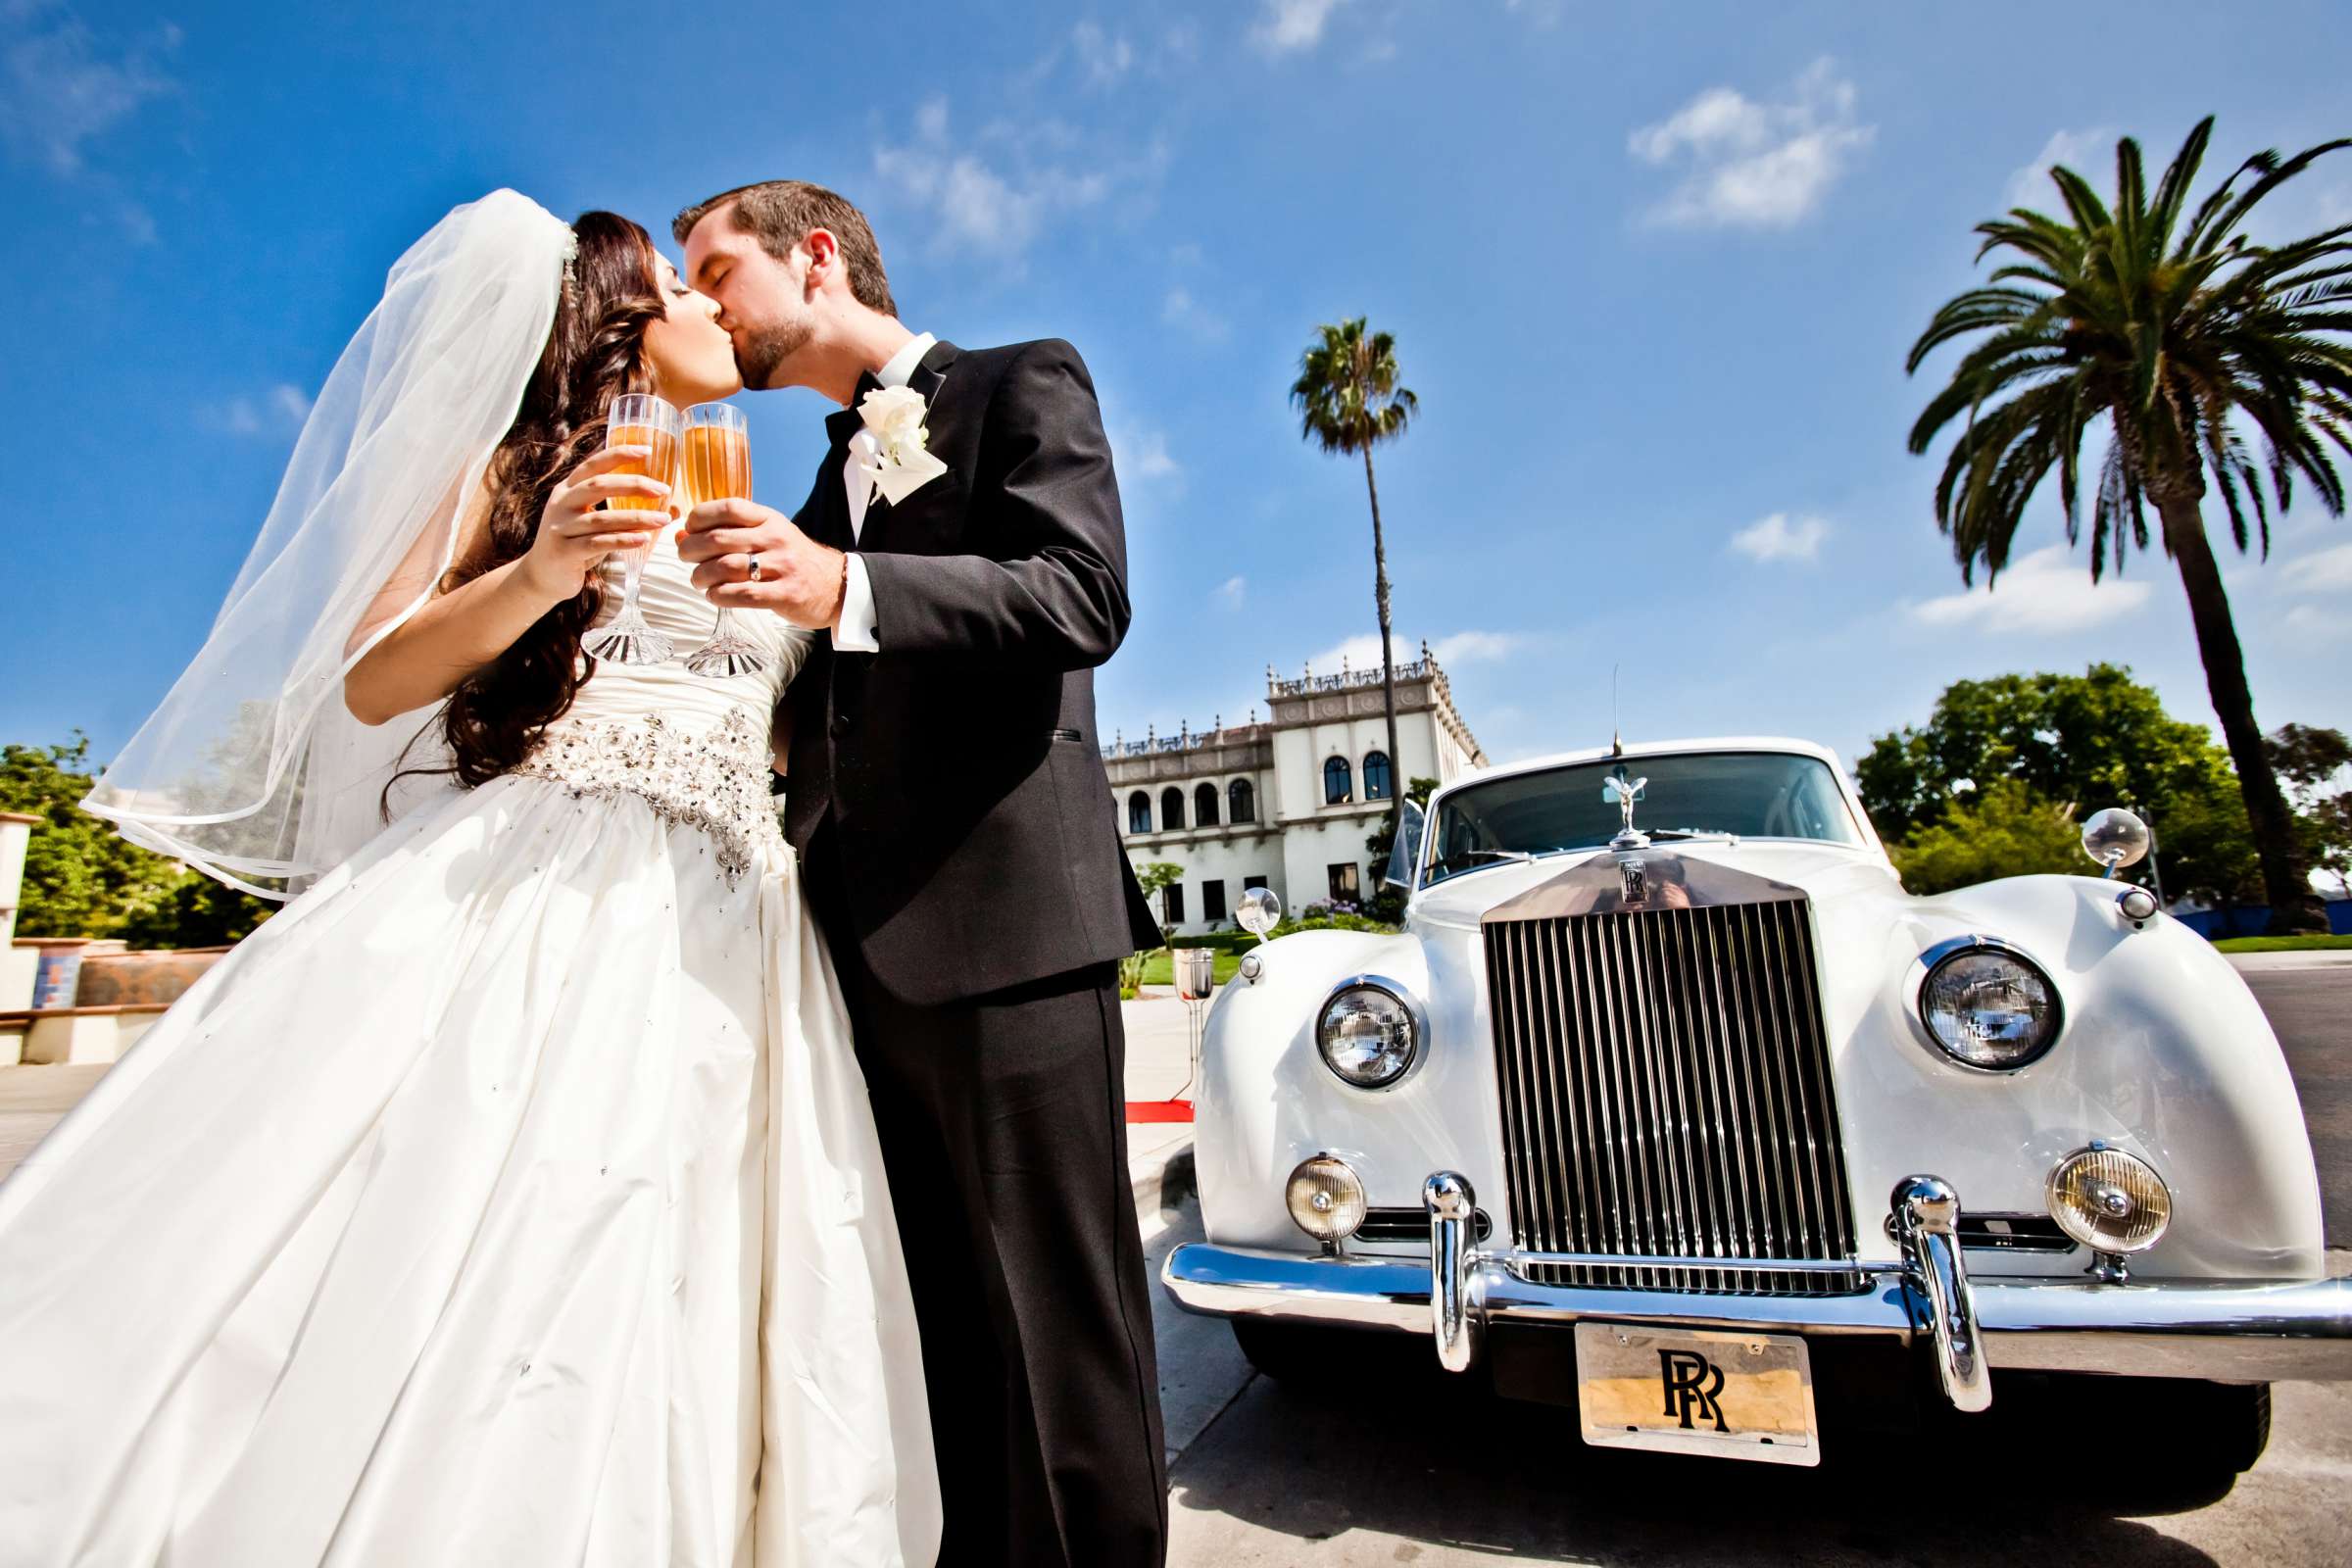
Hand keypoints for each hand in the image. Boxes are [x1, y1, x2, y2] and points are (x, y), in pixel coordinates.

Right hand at [519, 446, 671, 602]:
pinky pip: (598, 543)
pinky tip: (644, 539)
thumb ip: (625, 512)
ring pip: (602, 518)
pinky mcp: (564, 552)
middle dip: (634, 485)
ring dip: (636, 518)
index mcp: (568, 489)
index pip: (593, 464)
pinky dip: (623, 540)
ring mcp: (560, 527)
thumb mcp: (596, 523)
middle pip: (598, 485)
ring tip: (664, 520)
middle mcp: (561, 503)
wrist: (542, 576)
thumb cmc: (577, 545)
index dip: (619, 454)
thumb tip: (673, 509)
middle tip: (663, 489)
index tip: (647, 450)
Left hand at [677, 498, 847, 628]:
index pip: (729, 507)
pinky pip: (742, 594)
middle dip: (690, 550)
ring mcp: (782, 567)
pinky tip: (715, 596)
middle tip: (685, 559)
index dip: (700, 517)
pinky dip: (719, 596)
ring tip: (698, 581)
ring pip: (725, 568)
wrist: (836, 586)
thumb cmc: (792, 560)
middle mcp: (776, 539)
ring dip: (701, 576)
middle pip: (718, 539)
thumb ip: (728, 533)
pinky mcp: (785, 595)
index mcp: (770, 519)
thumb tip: (680, 535)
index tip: (688, 530)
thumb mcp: (767, 535)